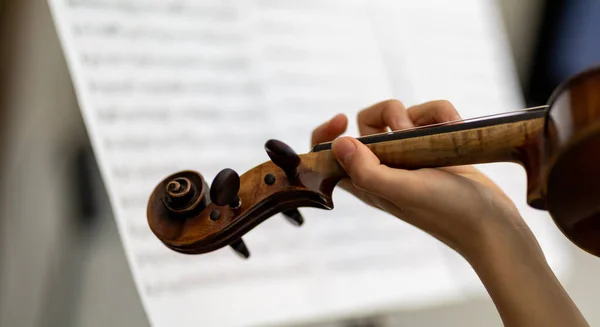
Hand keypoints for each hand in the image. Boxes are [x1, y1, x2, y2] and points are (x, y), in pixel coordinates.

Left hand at [311, 99, 539, 259]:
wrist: (493, 221)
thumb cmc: (447, 211)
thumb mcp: (403, 191)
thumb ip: (368, 171)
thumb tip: (339, 142)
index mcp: (365, 180)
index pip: (328, 153)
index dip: (326, 133)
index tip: (342, 119)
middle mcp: (383, 166)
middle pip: (367, 121)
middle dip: (388, 116)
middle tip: (406, 132)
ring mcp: (410, 155)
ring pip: (403, 114)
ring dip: (425, 116)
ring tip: (442, 137)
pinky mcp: (435, 146)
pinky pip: (431, 115)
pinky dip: (444, 116)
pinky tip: (456, 131)